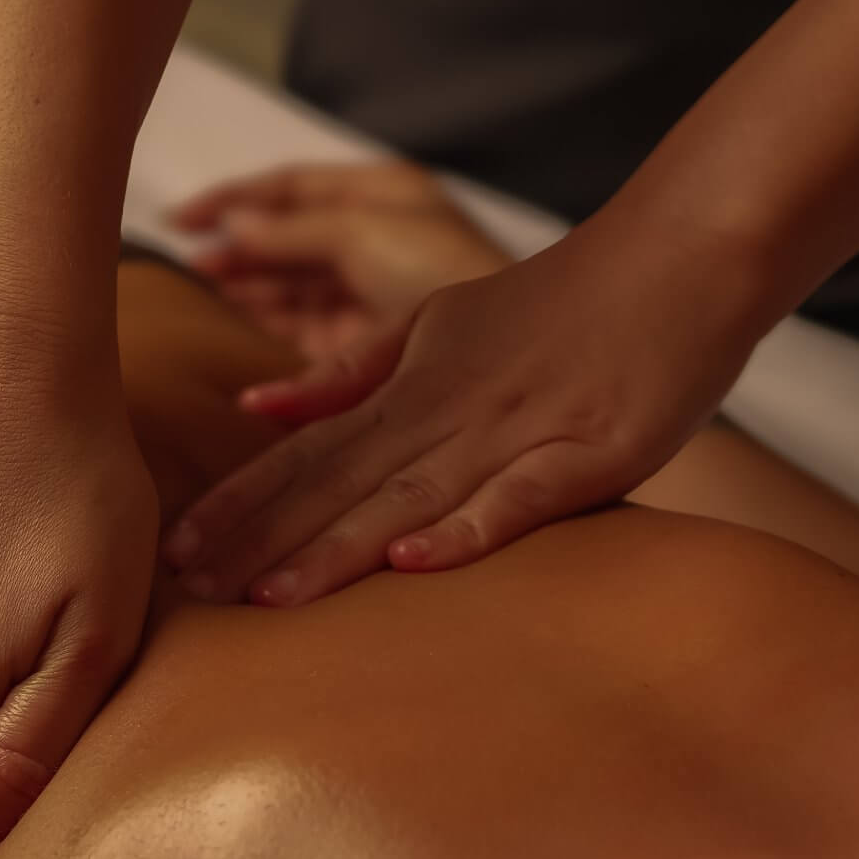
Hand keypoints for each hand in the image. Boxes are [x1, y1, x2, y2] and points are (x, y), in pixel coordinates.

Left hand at [162, 205, 769, 605]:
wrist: (681, 260)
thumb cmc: (558, 303)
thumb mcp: (439, 324)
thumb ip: (355, 372)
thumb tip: (260, 406)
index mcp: (412, 386)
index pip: (307, 452)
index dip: (241, 502)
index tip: (177, 547)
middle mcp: (450, 410)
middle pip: (339, 482)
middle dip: (261, 538)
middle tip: (189, 589)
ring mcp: (520, 433)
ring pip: (410, 495)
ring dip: (336, 548)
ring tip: (269, 598)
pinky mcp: (592, 454)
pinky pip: (522, 497)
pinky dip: (469, 528)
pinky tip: (413, 562)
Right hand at [172, 162, 507, 415]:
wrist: (501, 350)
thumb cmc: (440, 272)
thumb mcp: (361, 231)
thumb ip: (292, 229)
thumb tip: (233, 223)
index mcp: (380, 194)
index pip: (293, 187)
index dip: (235, 197)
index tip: (181, 217)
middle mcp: (373, 237)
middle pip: (288, 235)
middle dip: (238, 244)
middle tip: (185, 261)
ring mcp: (369, 291)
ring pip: (292, 282)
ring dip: (247, 282)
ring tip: (199, 287)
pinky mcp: (366, 343)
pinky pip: (304, 325)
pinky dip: (268, 320)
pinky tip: (234, 320)